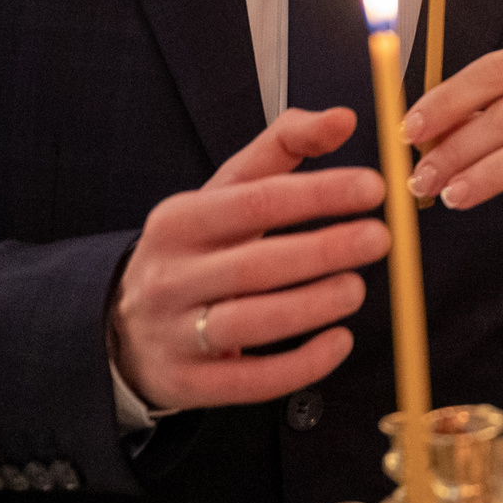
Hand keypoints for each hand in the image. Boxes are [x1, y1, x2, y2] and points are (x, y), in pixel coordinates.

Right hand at [109, 107, 389, 412]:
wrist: (122, 324)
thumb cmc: (198, 247)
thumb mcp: (225, 190)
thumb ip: (283, 147)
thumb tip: (343, 119)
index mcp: (180, 220)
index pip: (255, 201)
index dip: (318, 193)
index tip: (373, 187)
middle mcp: (171, 276)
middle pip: (253, 265)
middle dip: (323, 250)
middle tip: (379, 238)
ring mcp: (175, 334)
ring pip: (248, 324)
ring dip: (311, 307)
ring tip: (357, 289)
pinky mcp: (188, 383)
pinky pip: (248, 381)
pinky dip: (299, 366)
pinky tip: (339, 342)